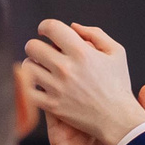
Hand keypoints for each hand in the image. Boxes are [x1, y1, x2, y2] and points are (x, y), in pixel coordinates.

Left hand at [19, 21, 144, 144]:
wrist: (117, 118)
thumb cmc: (118, 85)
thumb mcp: (116, 53)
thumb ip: (95, 34)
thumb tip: (73, 26)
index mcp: (82, 53)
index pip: (51, 27)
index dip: (45, 26)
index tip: (46, 31)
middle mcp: (66, 68)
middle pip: (32, 46)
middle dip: (37, 46)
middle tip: (43, 52)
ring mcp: (57, 87)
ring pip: (27, 67)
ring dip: (32, 65)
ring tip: (42, 69)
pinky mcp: (51, 105)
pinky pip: (27, 90)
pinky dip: (29, 85)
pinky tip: (38, 84)